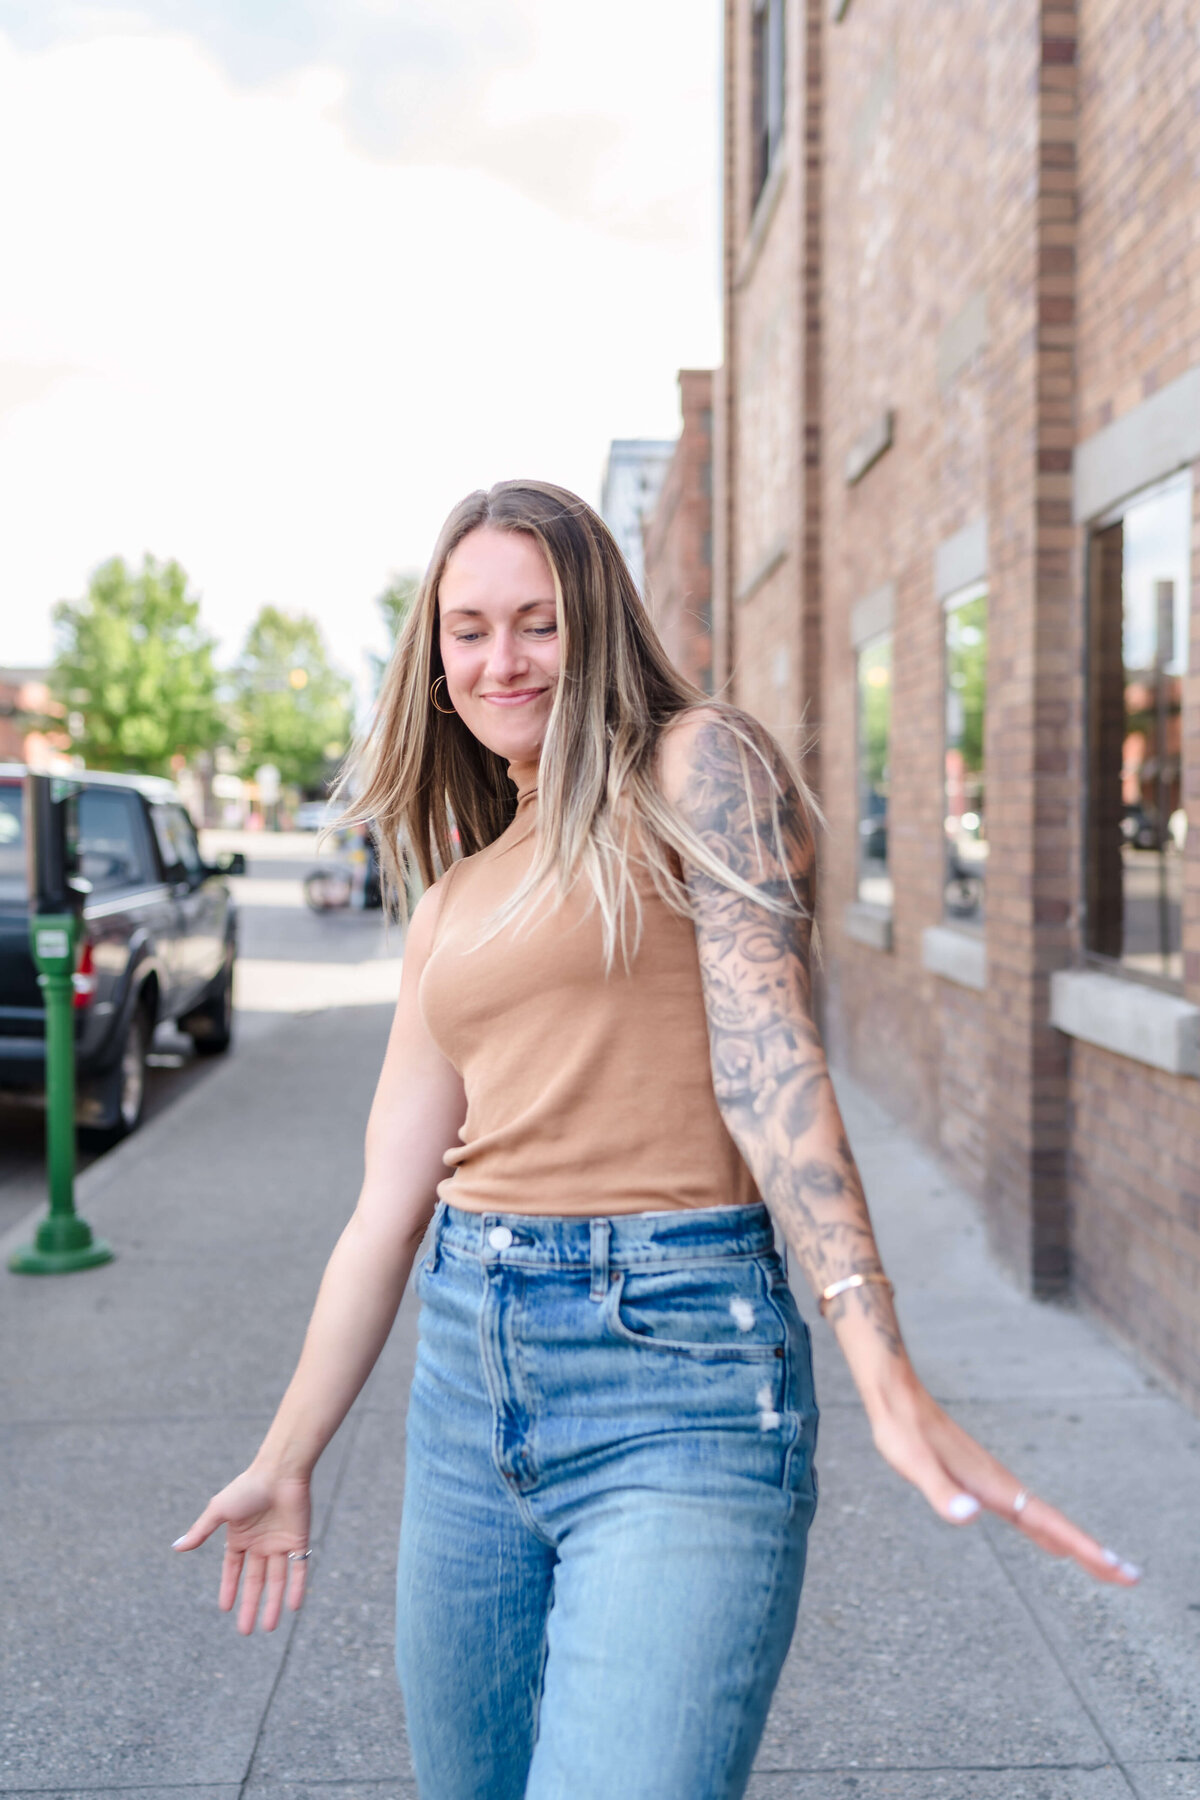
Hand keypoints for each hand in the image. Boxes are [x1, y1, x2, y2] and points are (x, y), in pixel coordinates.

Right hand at [173, 1467, 312, 1633]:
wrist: (280, 1471)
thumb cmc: (248, 1487)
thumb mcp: (219, 1510)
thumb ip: (201, 1531)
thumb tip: (175, 1547)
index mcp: (240, 1536)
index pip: (234, 1569)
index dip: (230, 1588)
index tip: (225, 1608)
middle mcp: (260, 1543)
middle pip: (255, 1581)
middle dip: (250, 1606)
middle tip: (245, 1632)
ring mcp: (280, 1543)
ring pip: (277, 1580)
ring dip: (273, 1603)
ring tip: (269, 1628)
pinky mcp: (299, 1540)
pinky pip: (299, 1569)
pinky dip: (297, 1588)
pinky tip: (293, 1608)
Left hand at [868, 1375, 1140, 1585]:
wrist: (897, 1395)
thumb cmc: (902, 1431)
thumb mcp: (914, 1464)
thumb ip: (940, 1491)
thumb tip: (969, 1517)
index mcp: (993, 1487)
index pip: (1048, 1524)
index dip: (1083, 1547)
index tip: (1119, 1568)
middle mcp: (1001, 1485)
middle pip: (1056, 1525)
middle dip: (1092, 1552)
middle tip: (1129, 1577)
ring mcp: (994, 1482)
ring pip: (1044, 1518)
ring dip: (1075, 1542)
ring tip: (1103, 1565)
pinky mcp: (982, 1479)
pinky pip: (1026, 1511)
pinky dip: (1048, 1531)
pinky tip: (1048, 1541)